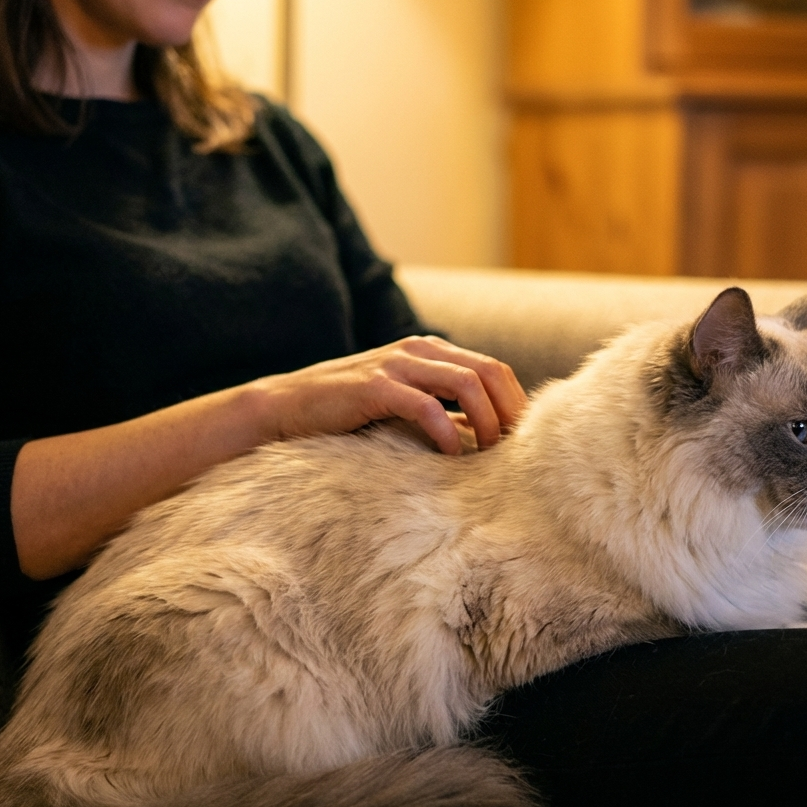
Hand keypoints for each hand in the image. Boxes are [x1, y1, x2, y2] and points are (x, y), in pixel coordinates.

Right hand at [250, 336, 527, 454]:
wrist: (283, 408)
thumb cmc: (346, 413)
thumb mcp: (402, 406)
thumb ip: (442, 412)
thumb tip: (486, 437)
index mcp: (429, 351)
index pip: (492, 368)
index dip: (514, 403)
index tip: (522, 441)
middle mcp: (417, 350)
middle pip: (488, 371)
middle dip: (509, 411)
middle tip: (515, 450)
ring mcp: (395, 365)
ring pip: (466, 382)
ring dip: (486, 421)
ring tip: (489, 454)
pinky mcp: (374, 387)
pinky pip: (426, 406)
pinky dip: (447, 432)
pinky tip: (452, 456)